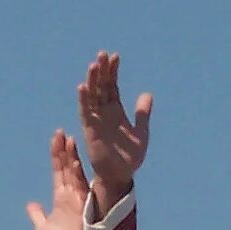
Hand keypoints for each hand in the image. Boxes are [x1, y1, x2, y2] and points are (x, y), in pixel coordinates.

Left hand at [24, 131, 91, 229]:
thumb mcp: (43, 228)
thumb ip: (37, 215)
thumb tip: (31, 205)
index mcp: (62, 198)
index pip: (60, 171)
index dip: (58, 155)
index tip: (57, 138)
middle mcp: (72, 196)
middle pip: (68, 168)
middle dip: (65, 151)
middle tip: (62, 133)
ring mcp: (79, 200)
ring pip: (75, 174)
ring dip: (72, 158)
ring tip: (69, 141)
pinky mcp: (84, 208)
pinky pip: (82, 188)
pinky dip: (78, 176)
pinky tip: (75, 163)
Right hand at [76, 52, 151, 214]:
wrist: (120, 175)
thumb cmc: (130, 156)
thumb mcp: (141, 132)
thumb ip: (143, 113)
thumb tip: (147, 94)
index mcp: (116, 110)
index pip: (113, 86)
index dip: (113, 71)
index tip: (115, 56)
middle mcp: (104, 112)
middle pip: (101, 86)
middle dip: (102, 71)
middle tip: (102, 54)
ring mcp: (96, 119)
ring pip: (92, 95)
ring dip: (92, 80)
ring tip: (94, 65)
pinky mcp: (90, 129)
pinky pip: (85, 112)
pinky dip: (84, 99)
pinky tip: (83, 87)